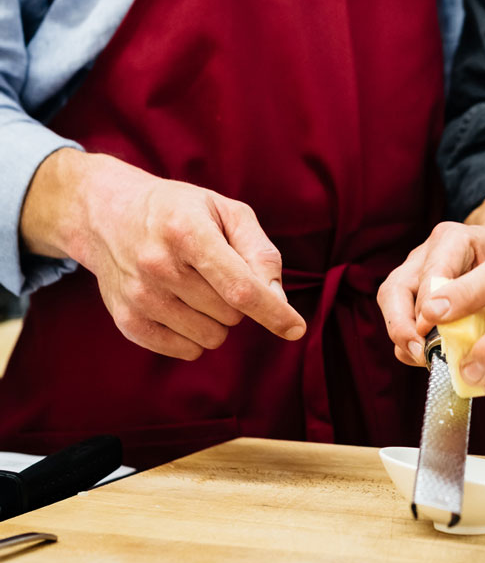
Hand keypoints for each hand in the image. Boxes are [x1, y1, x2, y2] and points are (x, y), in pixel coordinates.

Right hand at [21, 150, 305, 360]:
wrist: (109, 215)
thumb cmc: (180, 211)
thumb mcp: (226, 211)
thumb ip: (259, 252)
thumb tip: (277, 299)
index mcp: (188, 231)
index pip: (240, 287)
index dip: (273, 312)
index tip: (296, 329)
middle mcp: (158, 265)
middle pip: (230, 314)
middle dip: (238, 300)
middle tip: (215, 271)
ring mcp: (139, 296)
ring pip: (210, 338)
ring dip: (216, 319)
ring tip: (195, 286)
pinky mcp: (126, 321)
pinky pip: (185, 351)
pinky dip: (193, 335)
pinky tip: (179, 304)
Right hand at [376, 220, 484, 367]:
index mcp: (456, 240)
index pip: (434, 269)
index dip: (429, 299)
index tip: (431, 327)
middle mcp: (427, 252)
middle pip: (398, 286)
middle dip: (402, 323)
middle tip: (418, 351)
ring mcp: (414, 271)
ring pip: (390, 300)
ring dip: (401, 333)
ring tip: (421, 358)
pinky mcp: (410, 291)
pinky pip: (397, 316)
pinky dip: (407, 339)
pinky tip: (426, 356)